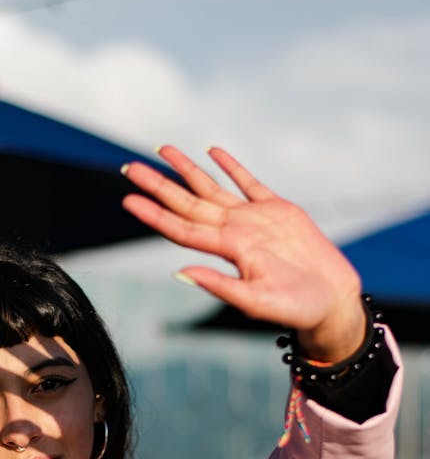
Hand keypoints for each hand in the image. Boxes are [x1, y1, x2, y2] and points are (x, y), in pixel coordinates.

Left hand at [121, 145, 365, 363]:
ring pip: (212, 187)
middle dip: (158, 185)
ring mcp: (254, 218)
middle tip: (129, 167)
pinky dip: (231, 166)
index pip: (181, 228)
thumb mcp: (255, 301)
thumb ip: (219, 286)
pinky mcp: (278, 210)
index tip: (127, 200)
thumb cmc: (295, 309)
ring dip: (187, 169)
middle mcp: (234, 231)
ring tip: (163, 150)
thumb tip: (179, 273)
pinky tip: (212, 152)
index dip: (154, 214)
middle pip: (187, 202)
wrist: (332, 302)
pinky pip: (249, 182)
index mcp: (227, 250)